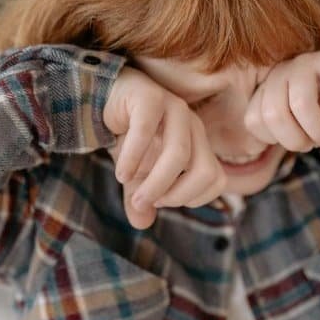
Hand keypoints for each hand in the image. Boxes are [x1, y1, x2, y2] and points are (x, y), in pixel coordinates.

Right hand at [103, 67, 225, 227]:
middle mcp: (193, 125)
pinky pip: (146, 130)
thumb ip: (140, 198)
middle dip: (177, 195)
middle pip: (205, 170)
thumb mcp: (135, 175)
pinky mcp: (149, 96)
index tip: (161, 202)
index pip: (216, 180)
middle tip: (147, 202)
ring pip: (179, 153)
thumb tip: (142, 224)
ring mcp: (174, 108)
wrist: (104, 100)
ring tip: (135, 196)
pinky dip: (134, 158)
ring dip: (156, 183)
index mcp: (199, 143)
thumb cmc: (128, 137)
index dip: (191, 198)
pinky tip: (122, 174)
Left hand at [244, 39, 319, 151]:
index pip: (254, 121)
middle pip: (273, 114)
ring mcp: (308, 62)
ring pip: (301, 105)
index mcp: (269, 85)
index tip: (300, 141)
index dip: (278, 141)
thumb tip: (254, 151)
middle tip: (315, 145)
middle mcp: (283, 71)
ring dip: (319, 133)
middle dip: (296, 140)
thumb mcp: (302, 118)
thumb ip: (278, 130)